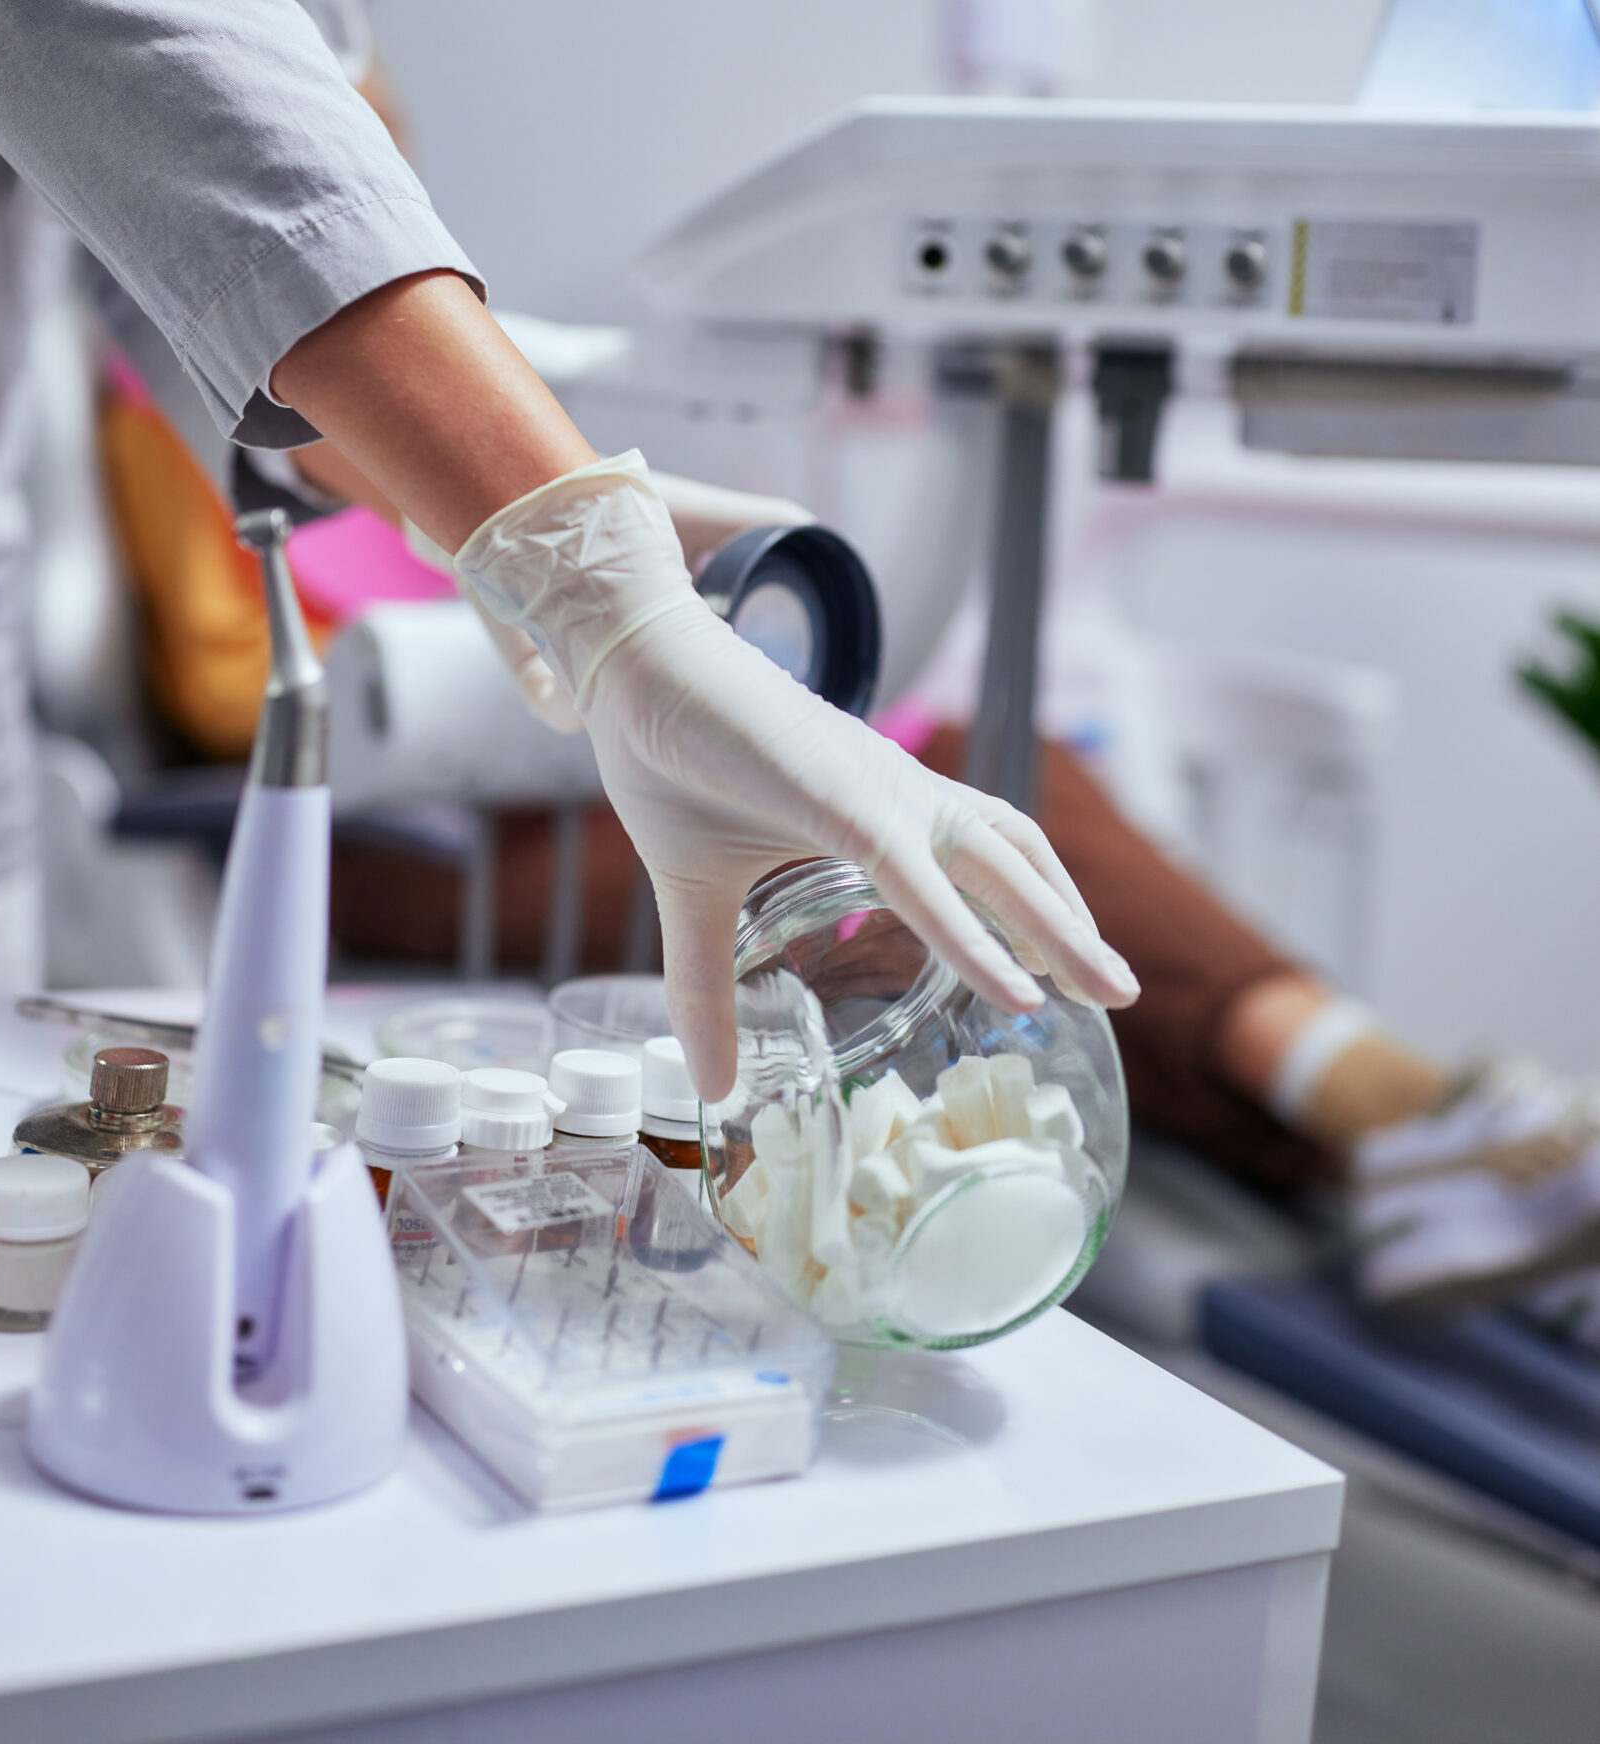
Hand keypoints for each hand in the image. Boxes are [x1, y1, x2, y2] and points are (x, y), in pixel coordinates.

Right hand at [457, 456, 1137, 1096]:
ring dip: (1057, 926)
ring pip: (996, 860)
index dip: (1031, 903)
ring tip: (1103, 989)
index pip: (984, 850)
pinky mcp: (840, 795)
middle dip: (1071, 926)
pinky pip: (921, 875)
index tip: (1065, 970)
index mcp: (878, 805)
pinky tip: (1015, 989)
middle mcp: (898, 792)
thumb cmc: (670, 756)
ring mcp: (877, 788)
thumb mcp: (694, 895)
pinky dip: (974, 935)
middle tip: (1119, 993)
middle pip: (1015, 856)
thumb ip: (705, 985)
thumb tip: (709, 1085)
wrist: (631, 665)